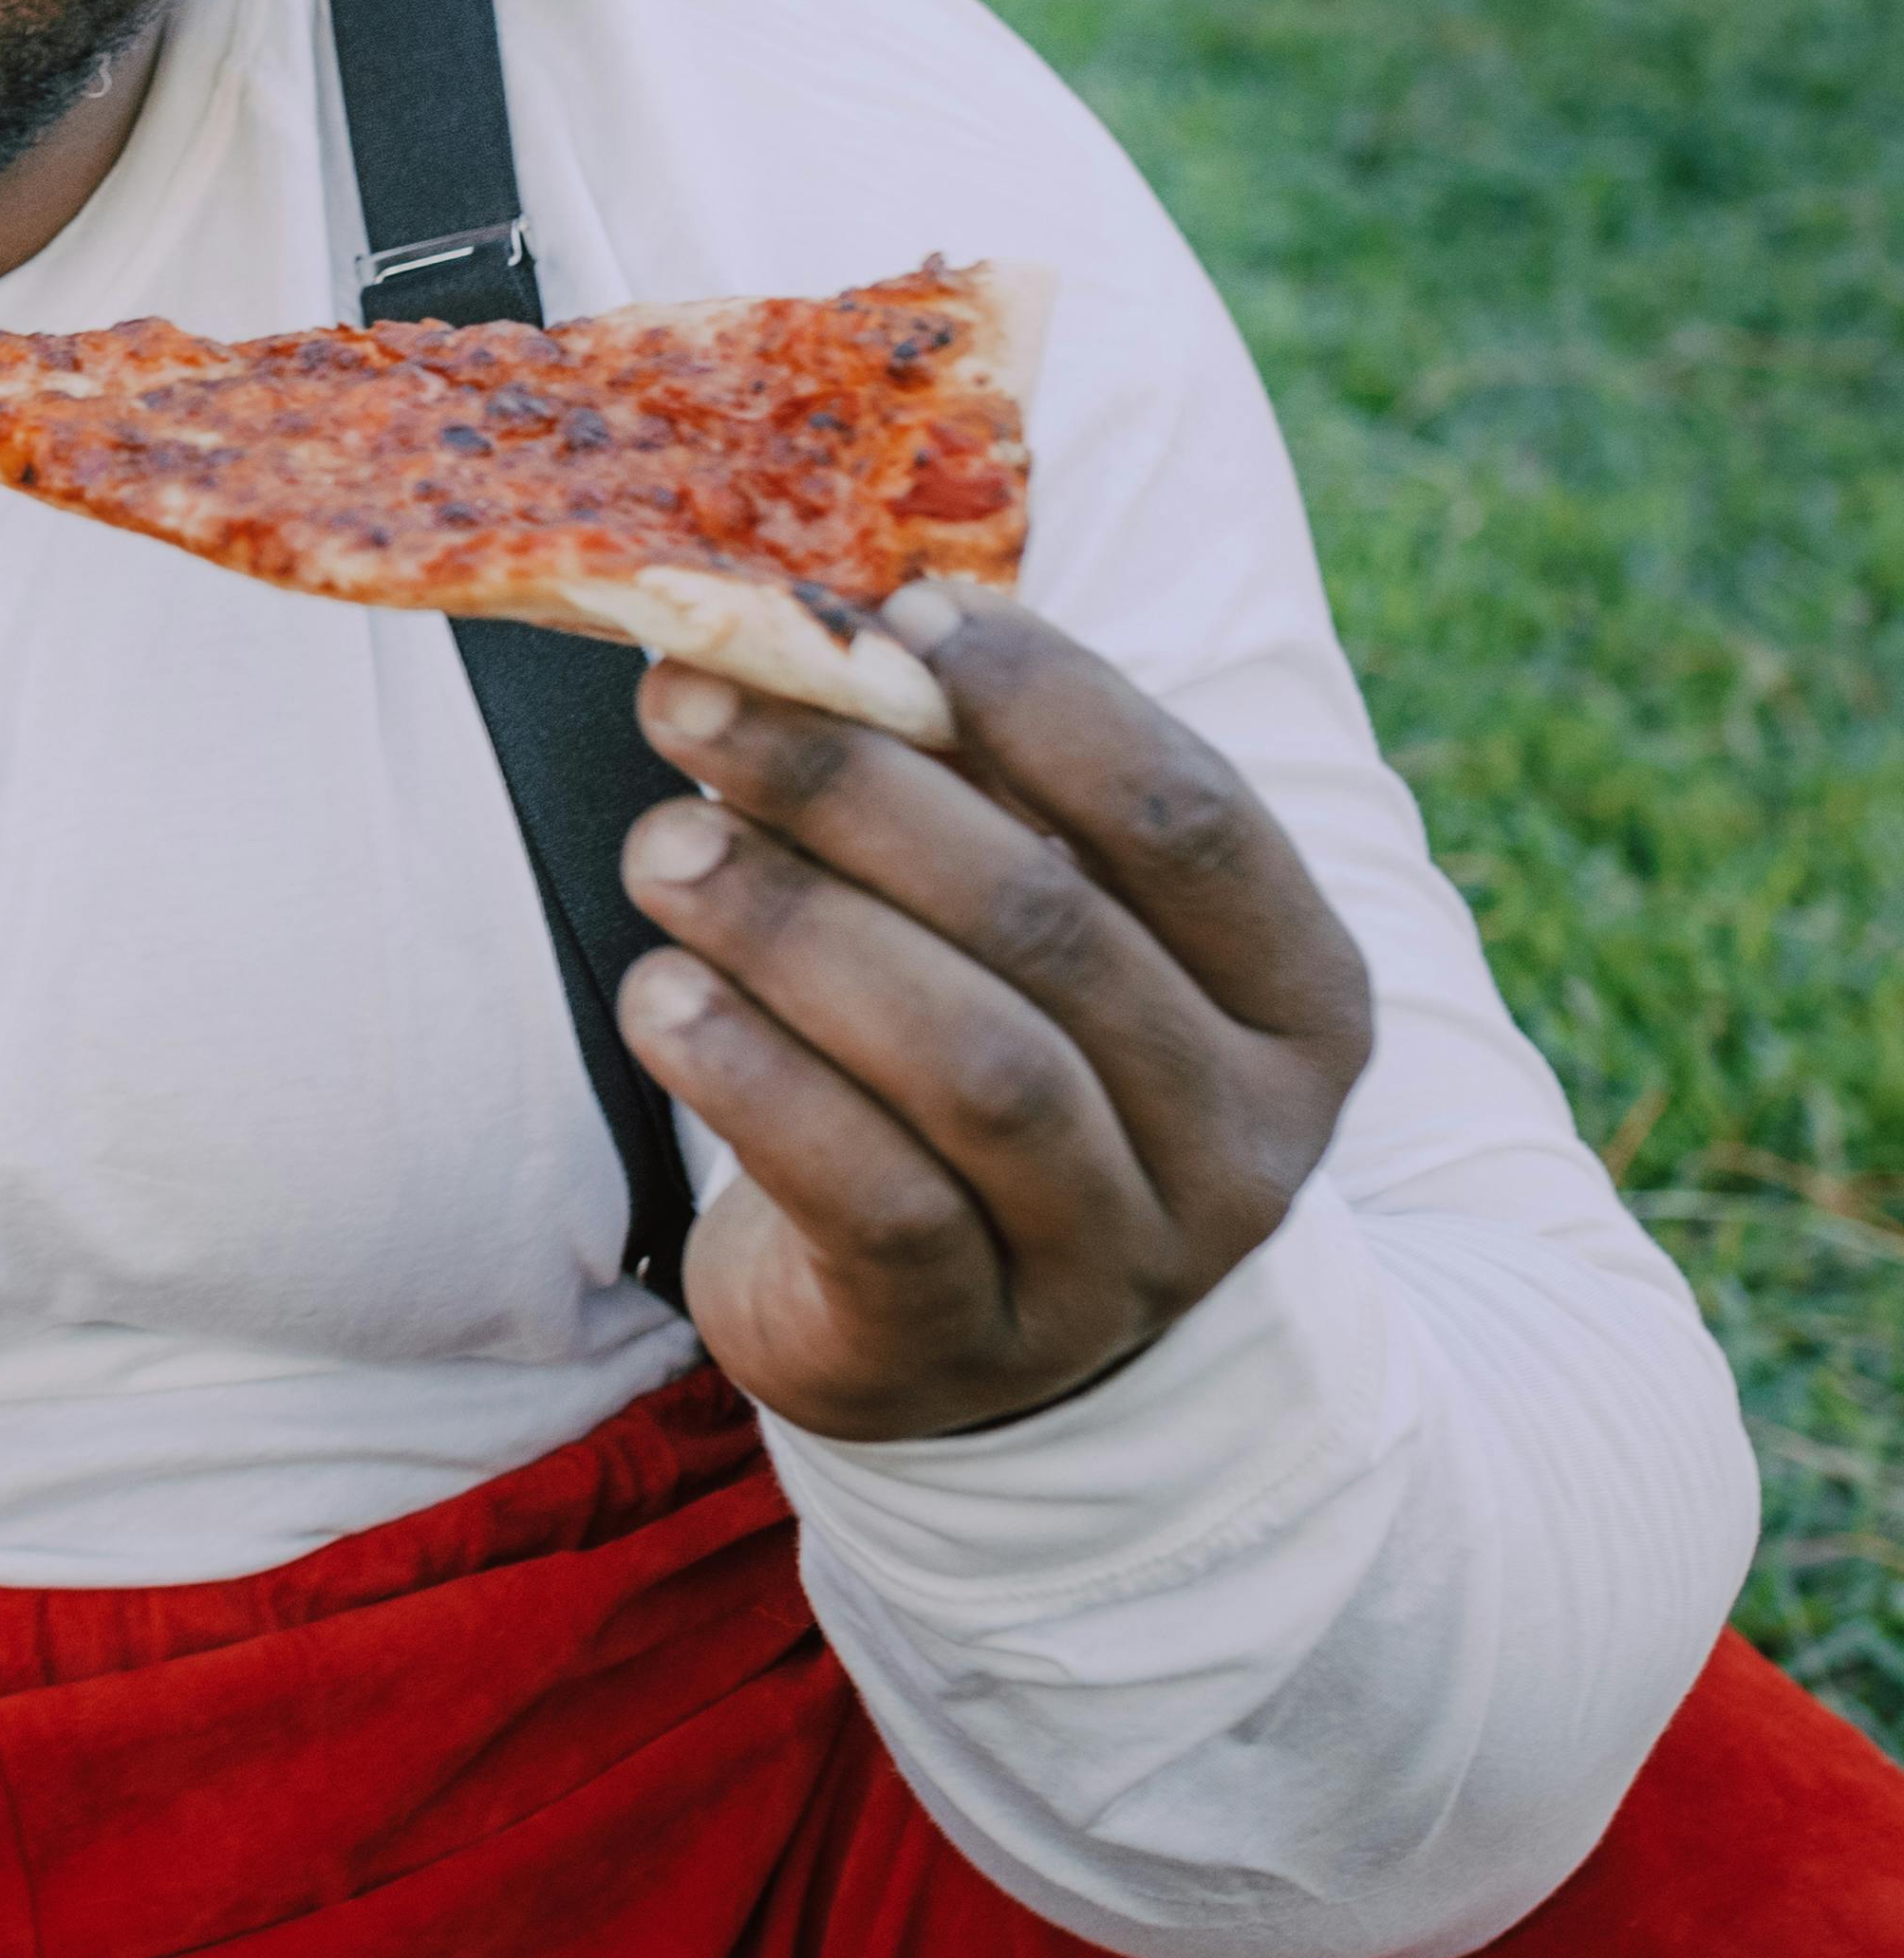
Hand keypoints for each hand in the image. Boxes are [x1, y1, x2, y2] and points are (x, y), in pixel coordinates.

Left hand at [613, 580, 1373, 1443]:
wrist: (949, 1322)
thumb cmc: (984, 1044)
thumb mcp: (1025, 917)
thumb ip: (974, 782)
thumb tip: (840, 612)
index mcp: (1297, 997)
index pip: (1190, 815)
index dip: (1041, 699)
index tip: (887, 612)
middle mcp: (1244, 1141)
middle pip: (1055, 926)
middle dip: (855, 792)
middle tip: (690, 701)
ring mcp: (1120, 1263)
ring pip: (974, 1067)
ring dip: (794, 928)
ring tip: (661, 845)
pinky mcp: (968, 1345)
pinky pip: (874, 1200)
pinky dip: (755, 1080)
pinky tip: (662, 996)